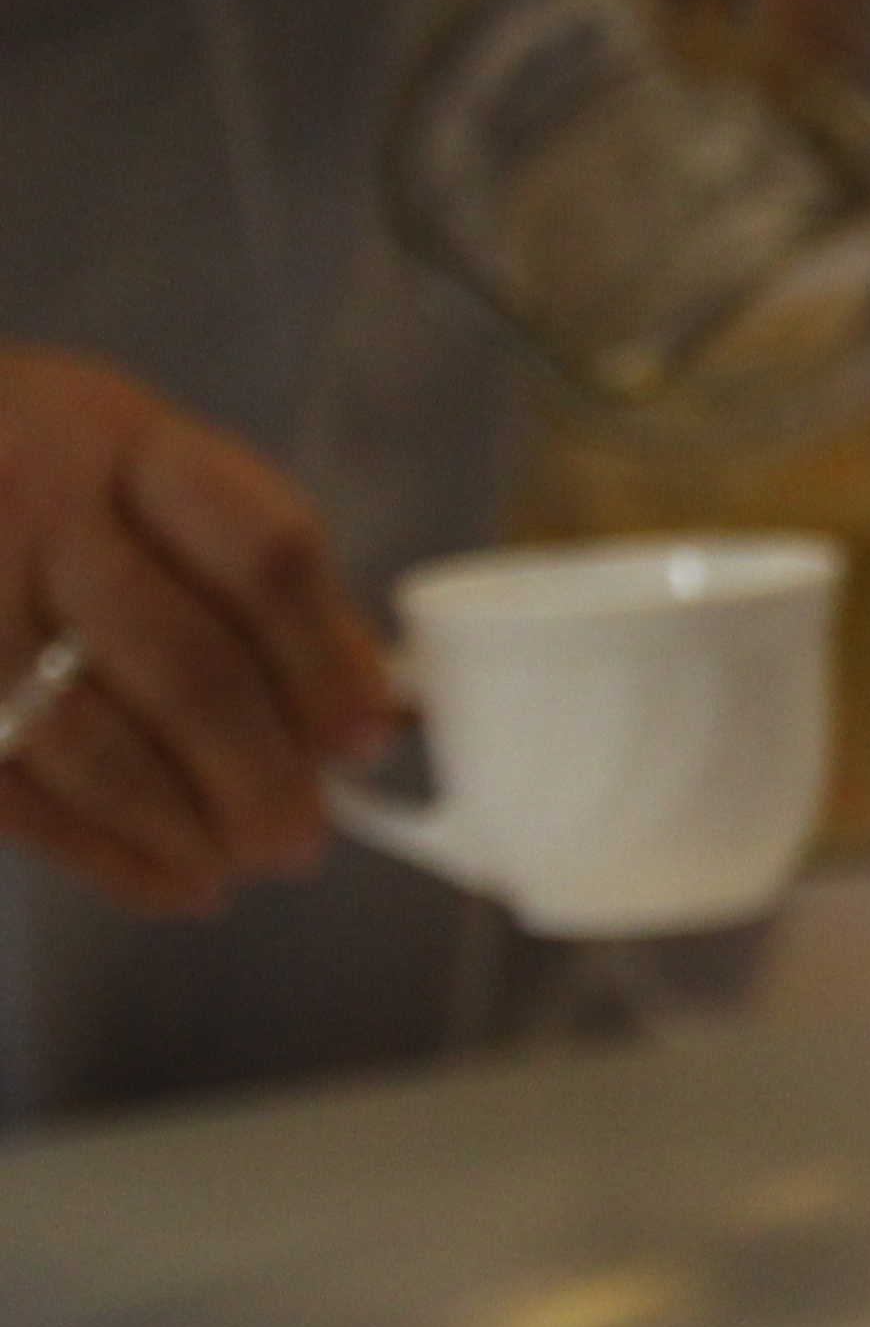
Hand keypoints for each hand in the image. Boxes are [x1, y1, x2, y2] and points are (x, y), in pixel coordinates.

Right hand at [0, 350, 398, 914]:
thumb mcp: (166, 485)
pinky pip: (13, 788)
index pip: (262, 556)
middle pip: (180, 661)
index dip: (326, 663)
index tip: (364, 740)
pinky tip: (171, 883)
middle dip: (258, 772)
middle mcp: (35, 505)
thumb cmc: (69, 491)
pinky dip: (103, 854)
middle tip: (303, 838)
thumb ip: (266, 589)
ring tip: (241, 864)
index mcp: (130, 443)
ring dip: (182, 825)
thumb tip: (376, 718)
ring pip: (86, 737)